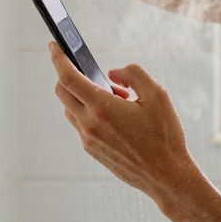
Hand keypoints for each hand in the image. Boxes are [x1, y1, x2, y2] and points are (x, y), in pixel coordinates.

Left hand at [48, 42, 200, 203]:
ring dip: (84, 96)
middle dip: (70, 75)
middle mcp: (89, 124)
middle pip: (62, 92)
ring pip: (71, 109)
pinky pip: (82, 125)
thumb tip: (111, 74)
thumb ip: (132, 74)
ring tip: (117, 98)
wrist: (166, 176)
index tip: (54, 45)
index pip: (67, 77)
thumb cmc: (164, 135)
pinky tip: (117, 116)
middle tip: (97, 74)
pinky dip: (91, 113)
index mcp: (101, 108)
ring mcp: (89, 140)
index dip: (58, 58)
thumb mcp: (157, 94)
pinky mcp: (93, 151)